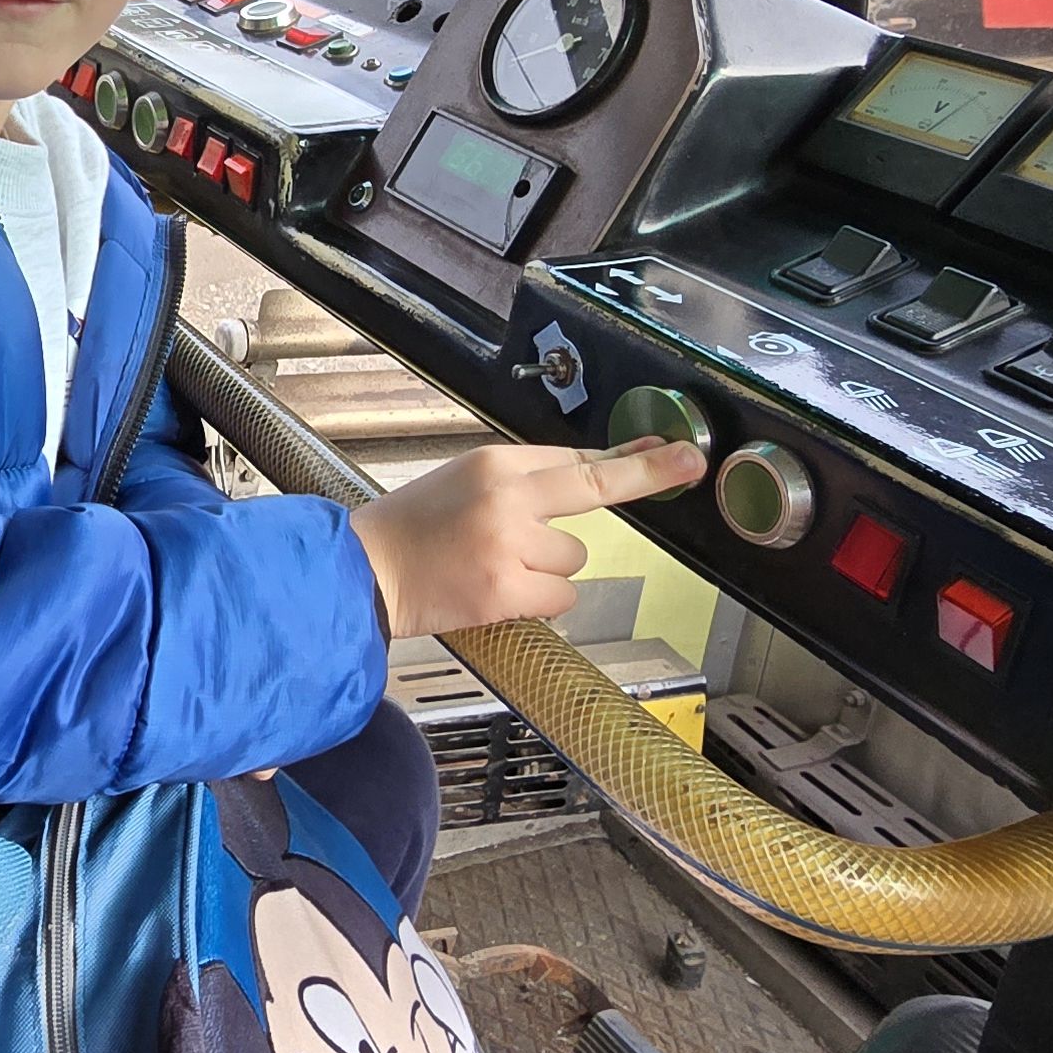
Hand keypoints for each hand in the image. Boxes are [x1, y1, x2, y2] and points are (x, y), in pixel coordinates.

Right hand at [348, 433, 705, 643]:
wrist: (362, 573)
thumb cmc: (411, 530)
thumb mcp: (462, 483)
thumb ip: (521, 483)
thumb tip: (588, 475)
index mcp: (493, 464)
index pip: (575, 457)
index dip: (630, 458)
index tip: (672, 451)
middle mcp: (506, 497)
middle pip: (596, 485)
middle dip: (647, 476)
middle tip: (689, 462)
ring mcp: (508, 544)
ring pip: (573, 557)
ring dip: (546, 569)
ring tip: (494, 566)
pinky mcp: (506, 590)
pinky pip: (560, 596)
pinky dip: (537, 601)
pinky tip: (498, 593)